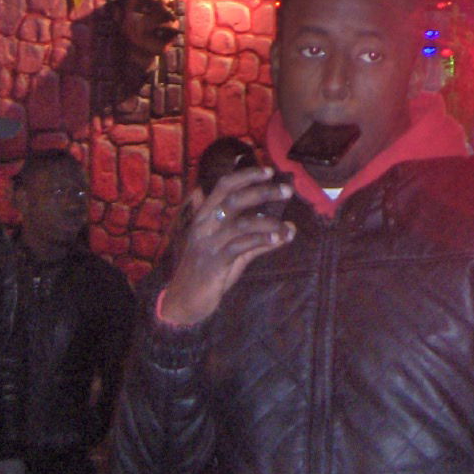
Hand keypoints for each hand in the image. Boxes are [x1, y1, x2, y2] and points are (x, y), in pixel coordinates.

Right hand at [155, 168, 294, 328]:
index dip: (246, 175)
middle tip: (287, 190)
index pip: (223, 186)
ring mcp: (208, 244)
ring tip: (287, 227)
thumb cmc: (209, 272)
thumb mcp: (235, 253)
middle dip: (262, 191)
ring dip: (269, 222)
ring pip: (240, 223)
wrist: (183, 302)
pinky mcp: (214, 263)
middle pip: (234, 199)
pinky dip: (262, 240)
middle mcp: (204, 226)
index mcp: (205, 217)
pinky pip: (240, 246)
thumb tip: (290, 228)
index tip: (269, 170)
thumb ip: (259, 238)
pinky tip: (278, 240)